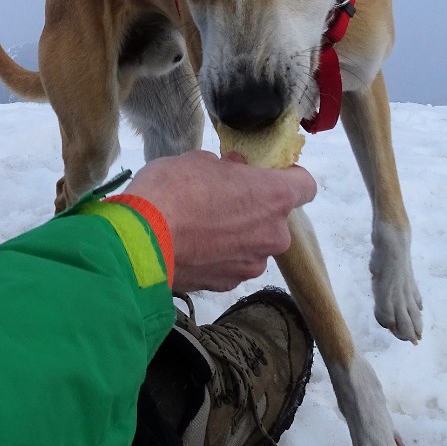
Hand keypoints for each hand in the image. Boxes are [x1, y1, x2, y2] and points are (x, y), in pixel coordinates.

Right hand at [124, 150, 315, 291]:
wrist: (141, 244)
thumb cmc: (172, 191)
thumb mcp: (197, 161)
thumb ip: (225, 168)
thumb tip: (231, 170)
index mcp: (273, 197)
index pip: (305, 185)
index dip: (287, 177)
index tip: (265, 174)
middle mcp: (273, 234)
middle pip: (275, 219)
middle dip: (254, 209)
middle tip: (221, 199)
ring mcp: (252, 264)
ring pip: (254, 245)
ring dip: (237, 236)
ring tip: (201, 228)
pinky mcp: (228, 284)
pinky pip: (232, 264)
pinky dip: (218, 256)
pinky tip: (192, 247)